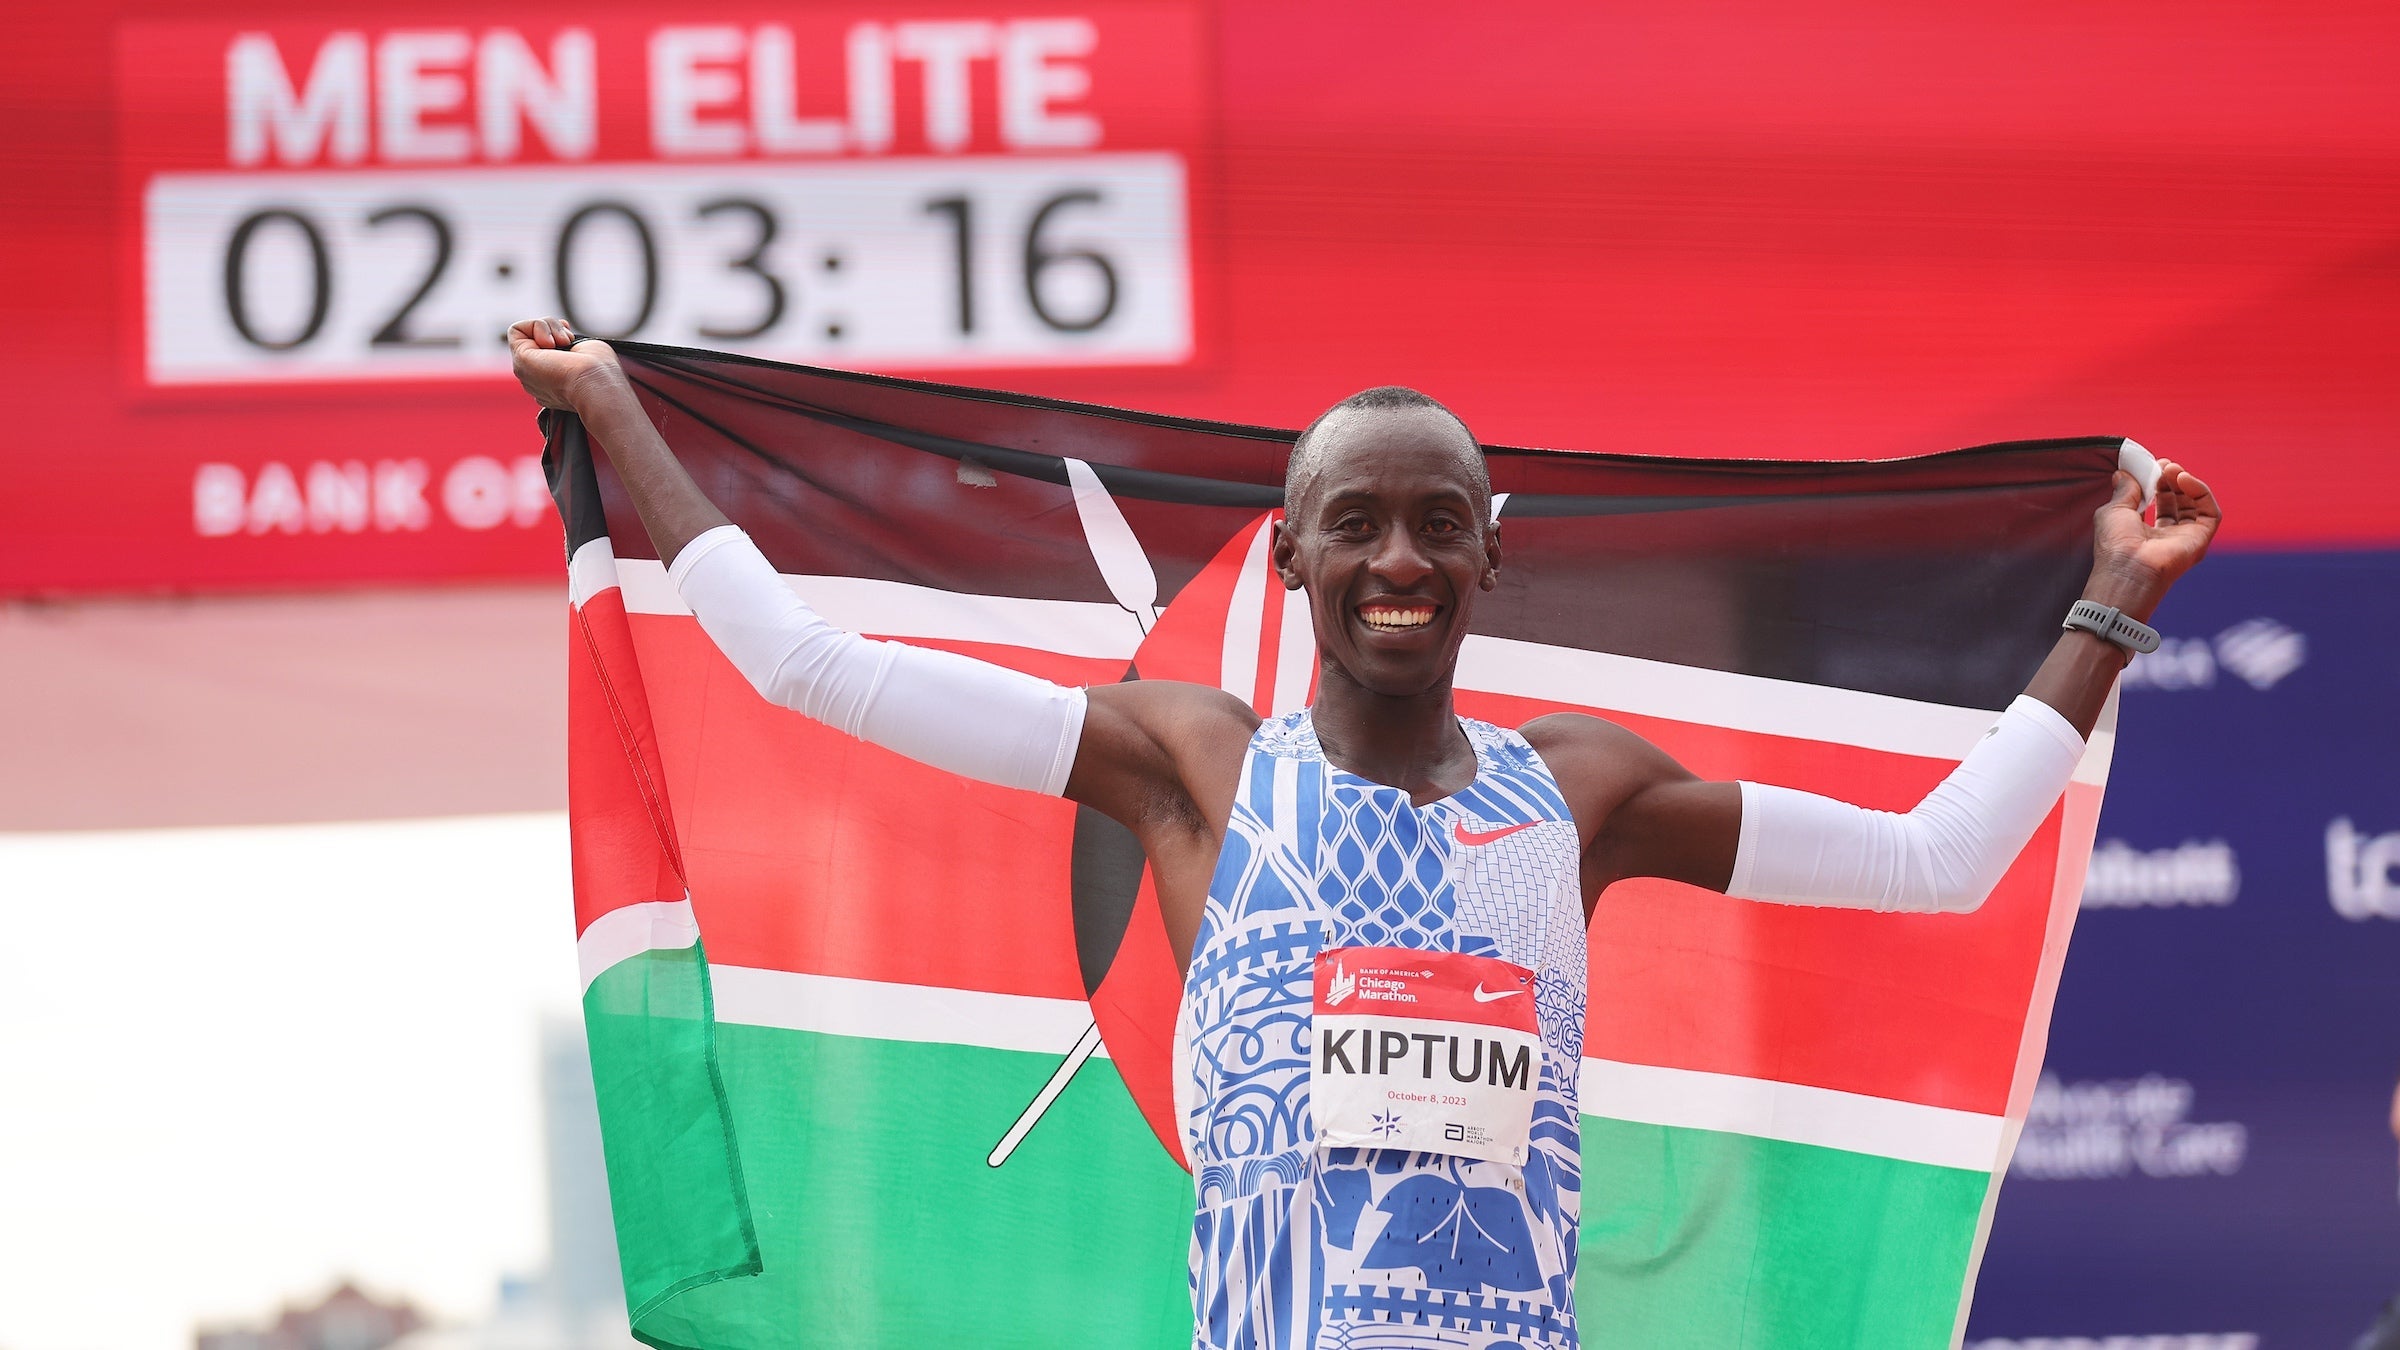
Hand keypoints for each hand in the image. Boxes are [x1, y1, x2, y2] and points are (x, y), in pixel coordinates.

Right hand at [507, 317, 624, 410]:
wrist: (596, 384)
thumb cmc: (600, 372)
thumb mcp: (586, 354)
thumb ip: (570, 348)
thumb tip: (561, 341)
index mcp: (554, 384)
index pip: (546, 352)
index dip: (556, 336)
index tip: (571, 337)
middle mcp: (537, 381)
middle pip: (535, 341)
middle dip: (553, 329)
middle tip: (568, 340)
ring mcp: (527, 372)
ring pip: (526, 334)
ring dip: (548, 326)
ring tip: (563, 341)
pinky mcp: (519, 360)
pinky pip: (516, 330)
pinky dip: (537, 326)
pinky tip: (551, 341)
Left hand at [2086, 458, 2221, 619]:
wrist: (2127, 569)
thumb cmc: (2115, 545)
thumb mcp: (2114, 510)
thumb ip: (2123, 490)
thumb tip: (2122, 473)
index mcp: (2147, 533)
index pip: (2162, 503)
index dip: (2159, 483)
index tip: (2154, 466)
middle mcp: (2169, 537)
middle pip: (2180, 502)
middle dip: (2172, 480)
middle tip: (2164, 466)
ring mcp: (2186, 538)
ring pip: (2196, 504)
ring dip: (2185, 483)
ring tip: (2172, 470)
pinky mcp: (2201, 539)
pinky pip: (2210, 511)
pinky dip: (2200, 491)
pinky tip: (2183, 479)